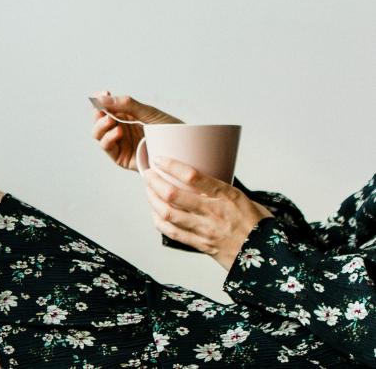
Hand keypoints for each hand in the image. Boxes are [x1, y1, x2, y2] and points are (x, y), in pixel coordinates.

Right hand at [90, 90, 183, 171]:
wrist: (182, 149)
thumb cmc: (169, 129)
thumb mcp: (148, 112)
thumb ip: (126, 104)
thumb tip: (103, 97)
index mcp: (126, 116)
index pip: (106, 107)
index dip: (100, 100)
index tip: (103, 93)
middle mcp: (120, 129)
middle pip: (99, 121)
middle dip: (98, 114)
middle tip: (102, 109)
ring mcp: (120, 143)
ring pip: (98, 134)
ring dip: (100, 126)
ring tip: (110, 120)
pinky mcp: (122, 158)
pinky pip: (107, 148)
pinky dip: (108, 138)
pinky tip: (118, 132)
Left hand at [144, 156, 273, 270]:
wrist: (268, 259)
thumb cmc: (258, 225)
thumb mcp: (243, 198)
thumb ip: (220, 189)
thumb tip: (199, 177)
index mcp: (226, 195)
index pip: (192, 176)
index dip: (171, 165)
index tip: (159, 158)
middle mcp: (213, 212)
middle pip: (173, 195)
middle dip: (154, 181)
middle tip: (147, 172)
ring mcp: (205, 230)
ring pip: (168, 214)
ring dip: (152, 200)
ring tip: (148, 189)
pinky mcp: (201, 245)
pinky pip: (173, 233)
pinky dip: (159, 221)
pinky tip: (155, 213)